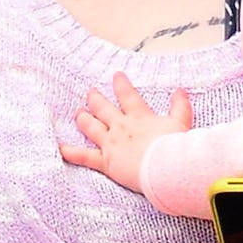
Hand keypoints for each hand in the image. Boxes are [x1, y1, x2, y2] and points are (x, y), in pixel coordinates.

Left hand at [62, 73, 192, 192]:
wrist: (166, 167)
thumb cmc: (175, 146)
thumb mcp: (181, 122)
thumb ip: (180, 106)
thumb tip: (180, 90)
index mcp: (140, 117)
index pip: (127, 96)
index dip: (121, 84)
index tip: (116, 75)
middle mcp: (122, 127)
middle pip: (104, 109)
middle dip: (96, 99)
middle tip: (91, 92)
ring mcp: (111, 144)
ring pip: (92, 128)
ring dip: (84, 119)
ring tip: (78, 113)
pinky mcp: (106, 162)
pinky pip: (84, 156)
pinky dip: (72, 152)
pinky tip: (61, 148)